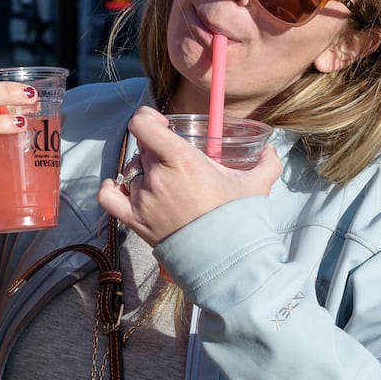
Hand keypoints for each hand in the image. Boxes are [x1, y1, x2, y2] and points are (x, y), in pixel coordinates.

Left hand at [97, 106, 281, 245]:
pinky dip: (111, 188)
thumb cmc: (239, 220)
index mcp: (181, 160)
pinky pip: (108, 197)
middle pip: (142, 149)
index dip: (147, 118)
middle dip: (156, 150)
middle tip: (174, 162)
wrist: (226, 260)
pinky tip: (121, 186)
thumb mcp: (257, 185)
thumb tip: (272, 148)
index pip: (142, 124)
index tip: (160, 124)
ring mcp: (142, 199)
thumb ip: (267, 162)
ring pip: (131, 172)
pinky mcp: (134, 221)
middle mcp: (156, 176)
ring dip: (143, 173)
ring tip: (163, 183)